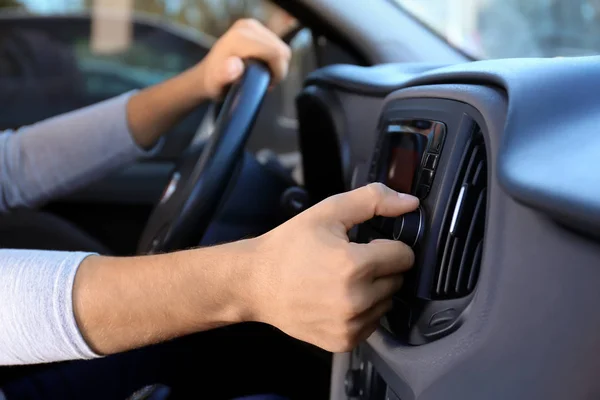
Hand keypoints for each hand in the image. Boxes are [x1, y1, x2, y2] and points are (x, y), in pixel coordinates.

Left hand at [195, 19, 291, 99]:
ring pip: (282, 48)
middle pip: (281, 50)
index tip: (268, 85)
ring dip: (276, 65)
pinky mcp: (256, 27)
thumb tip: (235, 65)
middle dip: (278, 69)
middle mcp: (247, 27)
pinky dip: (274, 59)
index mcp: (240, 38)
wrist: (208, 72)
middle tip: (265, 81)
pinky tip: (262, 66)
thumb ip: (224, 75)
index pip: (275, 53)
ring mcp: (252, 25)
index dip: (278, 72)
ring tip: (262, 75)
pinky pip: (277, 45)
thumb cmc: (214, 82)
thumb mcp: (216, 84)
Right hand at [248, 183, 418, 351]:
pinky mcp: (344, 341)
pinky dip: (362, 311)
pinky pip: (372, 323)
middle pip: (398, 280)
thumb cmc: (289, 247)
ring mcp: (350, 325)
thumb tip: (409, 203)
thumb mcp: (328, 212)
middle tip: (349, 262)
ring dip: (373, 290)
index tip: (366, 246)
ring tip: (340, 280)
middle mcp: (356, 300)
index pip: (404, 256)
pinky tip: (337, 299)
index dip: (387, 246)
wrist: (256, 283)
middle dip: (380, 268)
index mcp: (354, 266)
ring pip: (387, 302)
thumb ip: (373, 200)